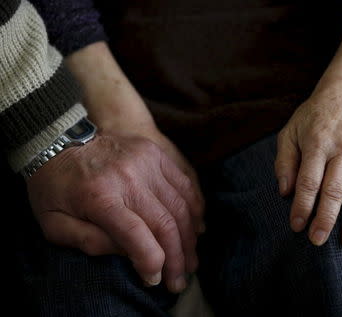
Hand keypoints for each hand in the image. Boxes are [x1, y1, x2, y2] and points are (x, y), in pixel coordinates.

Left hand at [27, 134, 203, 292]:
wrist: (60, 138)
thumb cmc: (54, 185)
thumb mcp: (54, 223)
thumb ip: (89, 243)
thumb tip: (128, 255)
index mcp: (100, 197)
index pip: (136, 235)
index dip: (151, 262)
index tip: (155, 279)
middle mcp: (128, 177)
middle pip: (165, 223)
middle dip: (177, 258)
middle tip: (179, 280)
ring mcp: (146, 161)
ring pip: (181, 206)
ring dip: (189, 238)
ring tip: (190, 260)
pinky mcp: (156, 153)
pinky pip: (185, 184)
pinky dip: (195, 209)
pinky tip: (196, 228)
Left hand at [275, 82, 341, 246]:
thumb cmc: (312, 118)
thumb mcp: (289, 132)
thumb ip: (284, 161)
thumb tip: (285, 191)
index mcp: (318, 143)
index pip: (309, 182)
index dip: (302, 206)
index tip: (296, 225)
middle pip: (335, 191)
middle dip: (326, 219)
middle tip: (316, 240)